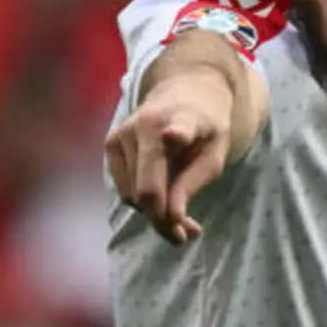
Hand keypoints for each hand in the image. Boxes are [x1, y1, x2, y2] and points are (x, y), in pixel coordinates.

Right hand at [105, 67, 233, 244]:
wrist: (184, 92)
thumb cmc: (206, 126)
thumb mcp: (216, 152)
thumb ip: (195, 182)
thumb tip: (173, 216)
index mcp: (179, 120)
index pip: (176, 130)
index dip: (176, 134)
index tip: (174, 136)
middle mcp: (142, 125)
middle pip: (146, 189)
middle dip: (165, 219)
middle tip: (187, 235)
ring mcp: (120, 135)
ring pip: (132, 195)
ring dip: (156, 214)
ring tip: (182, 220)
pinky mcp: (110, 144)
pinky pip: (124, 189)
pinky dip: (143, 204)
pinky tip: (163, 204)